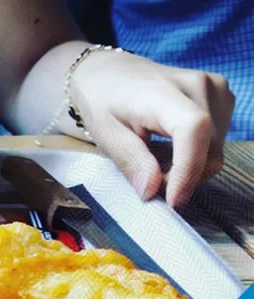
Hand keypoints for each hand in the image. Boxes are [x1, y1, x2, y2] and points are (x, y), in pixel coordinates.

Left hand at [71, 50, 233, 206]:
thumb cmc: (103, 101)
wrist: (110, 73)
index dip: (188, 169)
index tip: (174, 200)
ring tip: (156, 160)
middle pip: (210, 148)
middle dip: (184, 177)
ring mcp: (213, 88)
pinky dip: (198, 154)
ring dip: (191, 167)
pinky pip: (218, 139)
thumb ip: (131, 160)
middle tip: (151, 182)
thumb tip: (152, 191)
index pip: (194, 129)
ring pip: (217, 149)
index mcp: (162, 91)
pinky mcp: (220, 95)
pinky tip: (173, 147)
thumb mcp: (105, 133)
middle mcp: (196, 84)